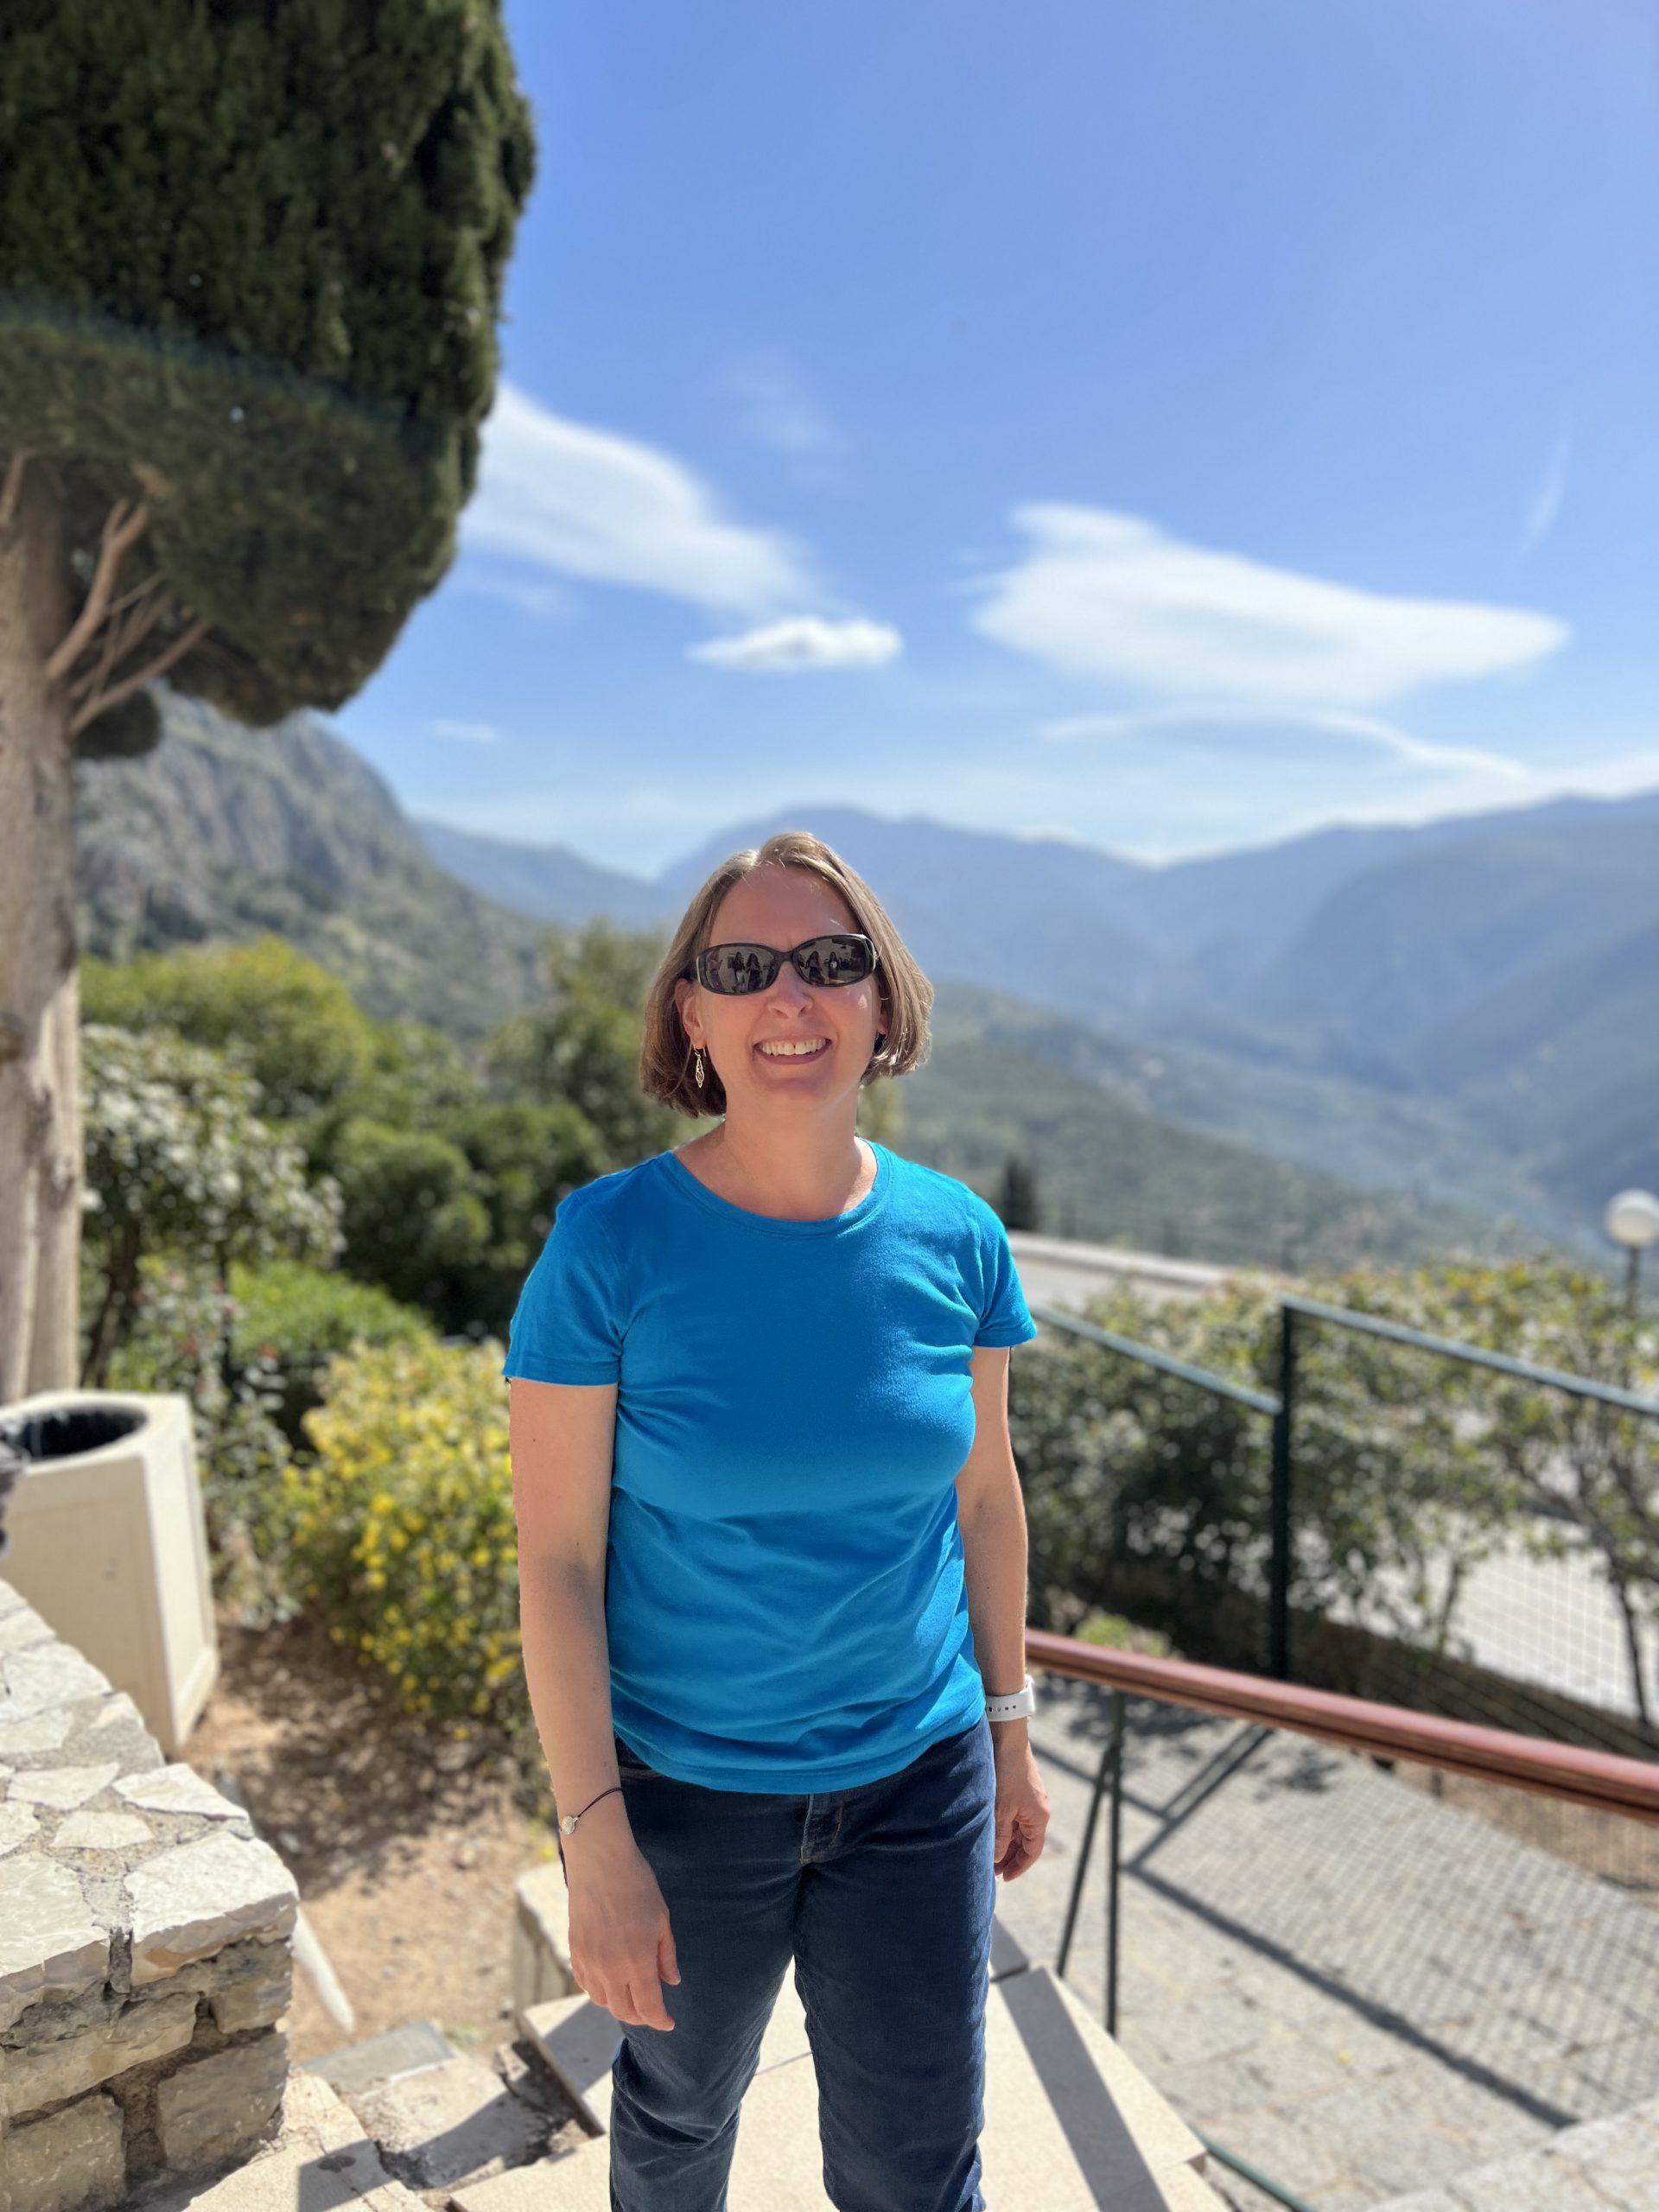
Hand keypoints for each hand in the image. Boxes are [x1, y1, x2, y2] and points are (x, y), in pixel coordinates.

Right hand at [565, 1817, 681, 2029]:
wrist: (600, 1860)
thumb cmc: (637, 1884)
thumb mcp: (661, 1918)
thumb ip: (666, 1955)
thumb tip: (671, 1982)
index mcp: (637, 1961)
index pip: (649, 2008)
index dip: (660, 2020)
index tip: (669, 2022)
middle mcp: (610, 1968)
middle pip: (624, 2011)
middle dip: (642, 2017)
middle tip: (653, 2010)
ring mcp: (589, 1961)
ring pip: (603, 2002)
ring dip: (619, 2005)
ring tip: (632, 1995)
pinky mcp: (575, 1951)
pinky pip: (586, 1985)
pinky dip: (599, 1991)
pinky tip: (609, 1981)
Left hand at [991, 1730, 1049, 1880]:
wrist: (1006, 1738)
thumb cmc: (1006, 1773)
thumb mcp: (1001, 1810)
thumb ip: (1000, 1836)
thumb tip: (996, 1859)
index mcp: (1039, 1817)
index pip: (1032, 1851)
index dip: (1018, 1866)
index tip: (1003, 1878)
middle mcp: (1038, 1810)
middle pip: (1025, 1842)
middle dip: (1010, 1857)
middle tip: (991, 1869)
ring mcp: (1029, 1799)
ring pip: (1018, 1829)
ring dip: (1006, 1842)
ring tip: (988, 1853)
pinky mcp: (1020, 1790)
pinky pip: (1014, 1816)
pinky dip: (1004, 1827)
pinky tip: (990, 1831)